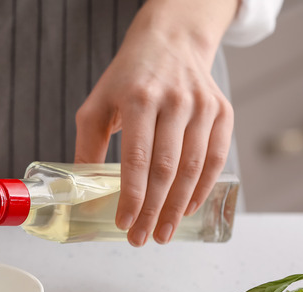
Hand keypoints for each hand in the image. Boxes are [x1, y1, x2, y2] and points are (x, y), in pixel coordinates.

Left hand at [74, 0, 236, 246]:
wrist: (169, 42)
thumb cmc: (128, 79)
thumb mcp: (97, 104)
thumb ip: (88, 146)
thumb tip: (80, 192)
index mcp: (139, 98)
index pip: (137, 158)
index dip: (132, 196)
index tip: (123, 223)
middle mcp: (175, 101)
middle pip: (167, 169)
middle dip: (154, 211)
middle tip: (141, 238)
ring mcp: (202, 106)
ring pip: (193, 168)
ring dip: (179, 207)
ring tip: (163, 233)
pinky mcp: (222, 111)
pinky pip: (216, 158)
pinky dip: (203, 188)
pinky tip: (188, 208)